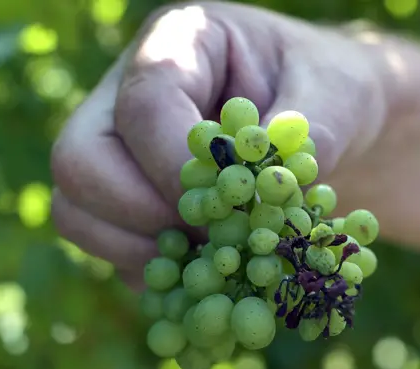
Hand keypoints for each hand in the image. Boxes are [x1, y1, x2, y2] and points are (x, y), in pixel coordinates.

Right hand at [50, 2, 388, 288]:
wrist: (330, 126)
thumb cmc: (332, 93)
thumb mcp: (341, 93)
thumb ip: (313, 129)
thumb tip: (272, 185)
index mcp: (180, 45)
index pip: (145, 104)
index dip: (177, 165)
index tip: (234, 206)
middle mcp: (130, 95)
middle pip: (81, 159)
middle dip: (145, 214)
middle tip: (212, 240)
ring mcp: (122, 150)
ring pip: (78, 209)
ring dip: (141, 251)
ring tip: (212, 261)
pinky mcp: (132, 200)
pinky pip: (108, 247)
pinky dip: (152, 272)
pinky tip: (205, 272)